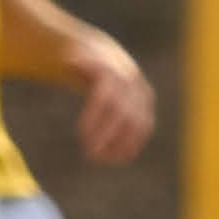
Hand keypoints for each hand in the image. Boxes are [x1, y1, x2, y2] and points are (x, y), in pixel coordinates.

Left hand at [72, 39, 156, 166]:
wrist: (109, 59)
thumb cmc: (85, 62)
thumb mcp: (76, 57)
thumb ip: (75, 62)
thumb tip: (71, 61)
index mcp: (113, 72)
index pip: (105, 97)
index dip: (95, 116)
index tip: (80, 134)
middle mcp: (132, 85)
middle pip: (123, 114)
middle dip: (107, 135)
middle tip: (90, 154)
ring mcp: (143, 97)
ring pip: (138, 124)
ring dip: (121, 144)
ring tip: (101, 160)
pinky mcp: (147, 108)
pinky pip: (144, 129)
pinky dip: (133, 144)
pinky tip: (117, 159)